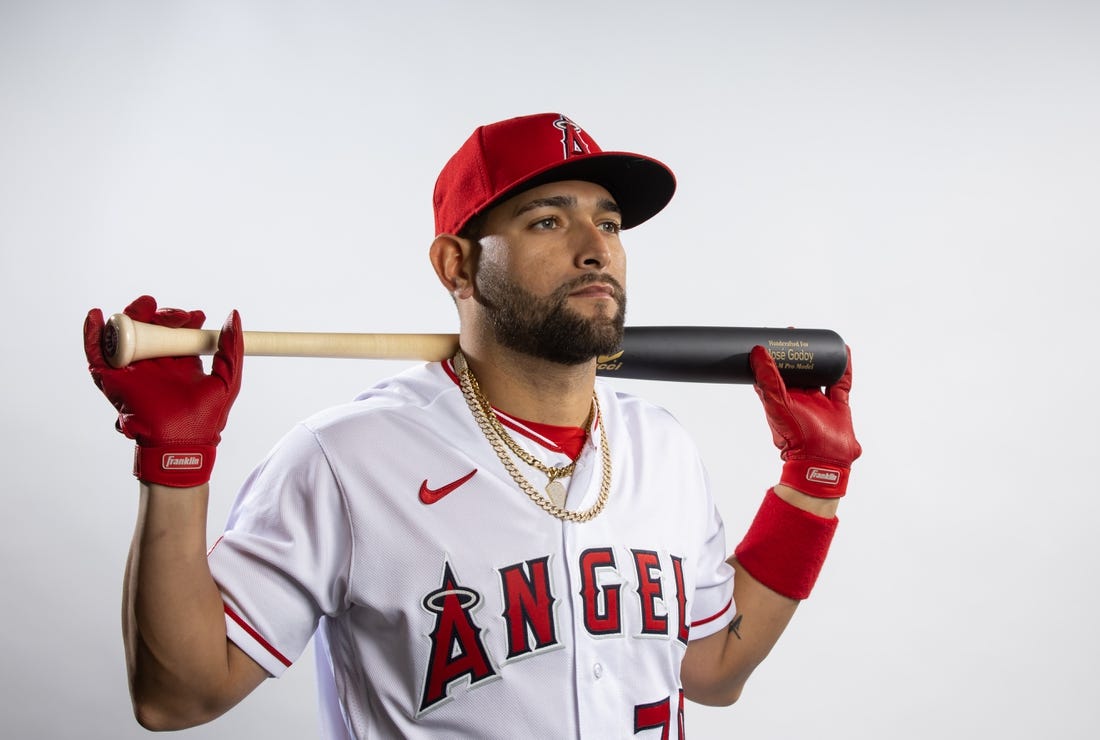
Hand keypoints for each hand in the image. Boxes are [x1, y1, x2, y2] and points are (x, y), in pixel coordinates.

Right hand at [84, 295, 243, 486]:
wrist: (182, 444)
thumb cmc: (206, 419)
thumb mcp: (227, 379)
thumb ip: (231, 348)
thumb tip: (234, 315)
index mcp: (179, 363)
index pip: (176, 331)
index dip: (184, 318)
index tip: (197, 317)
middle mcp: (154, 363)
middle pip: (150, 327)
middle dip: (161, 314)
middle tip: (176, 317)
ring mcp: (132, 370)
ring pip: (126, 333)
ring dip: (132, 315)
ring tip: (145, 307)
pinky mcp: (112, 380)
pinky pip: (96, 353)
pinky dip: (92, 333)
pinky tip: (98, 316)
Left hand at [749, 344, 860, 497]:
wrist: (823, 461)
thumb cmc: (795, 438)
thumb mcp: (777, 404)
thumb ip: (767, 380)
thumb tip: (757, 352)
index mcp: (781, 400)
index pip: (772, 373)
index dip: (770, 357)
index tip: (770, 338)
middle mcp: (799, 400)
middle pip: (796, 372)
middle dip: (795, 355)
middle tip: (794, 334)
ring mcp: (820, 403)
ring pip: (818, 375)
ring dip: (817, 359)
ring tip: (816, 340)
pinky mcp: (839, 406)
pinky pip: (841, 382)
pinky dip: (843, 367)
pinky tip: (843, 351)